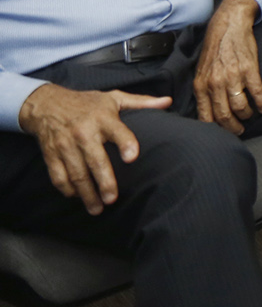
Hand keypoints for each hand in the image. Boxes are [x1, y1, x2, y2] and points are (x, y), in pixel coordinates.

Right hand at [18, 84, 173, 213]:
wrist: (47, 104)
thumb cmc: (88, 103)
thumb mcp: (114, 98)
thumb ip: (141, 103)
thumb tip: (167, 102)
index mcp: (103, 118)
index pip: (117, 131)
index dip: (125, 143)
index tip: (132, 157)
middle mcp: (84, 132)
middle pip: (96, 160)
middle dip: (104, 182)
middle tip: (112, 199)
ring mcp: (66, 145)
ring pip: (76, 174)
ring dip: (87, 193)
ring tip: (97, 208)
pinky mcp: (51, 155)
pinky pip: (58, 177)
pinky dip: (68, 190)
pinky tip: (78, 197)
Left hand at [194, 0, 261, 135]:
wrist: (228, 25)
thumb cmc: (215, 49)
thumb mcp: (201, 71)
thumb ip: (203, 91)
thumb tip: (207, 112)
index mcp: (201, 86)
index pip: (206, 117)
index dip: (216, 129)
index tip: (224, 133)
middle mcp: (215, 83)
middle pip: (224, 115)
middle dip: (233, 127)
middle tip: (240, 130)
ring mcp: (233, 76)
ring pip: (241, 107)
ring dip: (247, 115)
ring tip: (250, 115)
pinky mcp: (249, 69)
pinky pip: (257, 92)